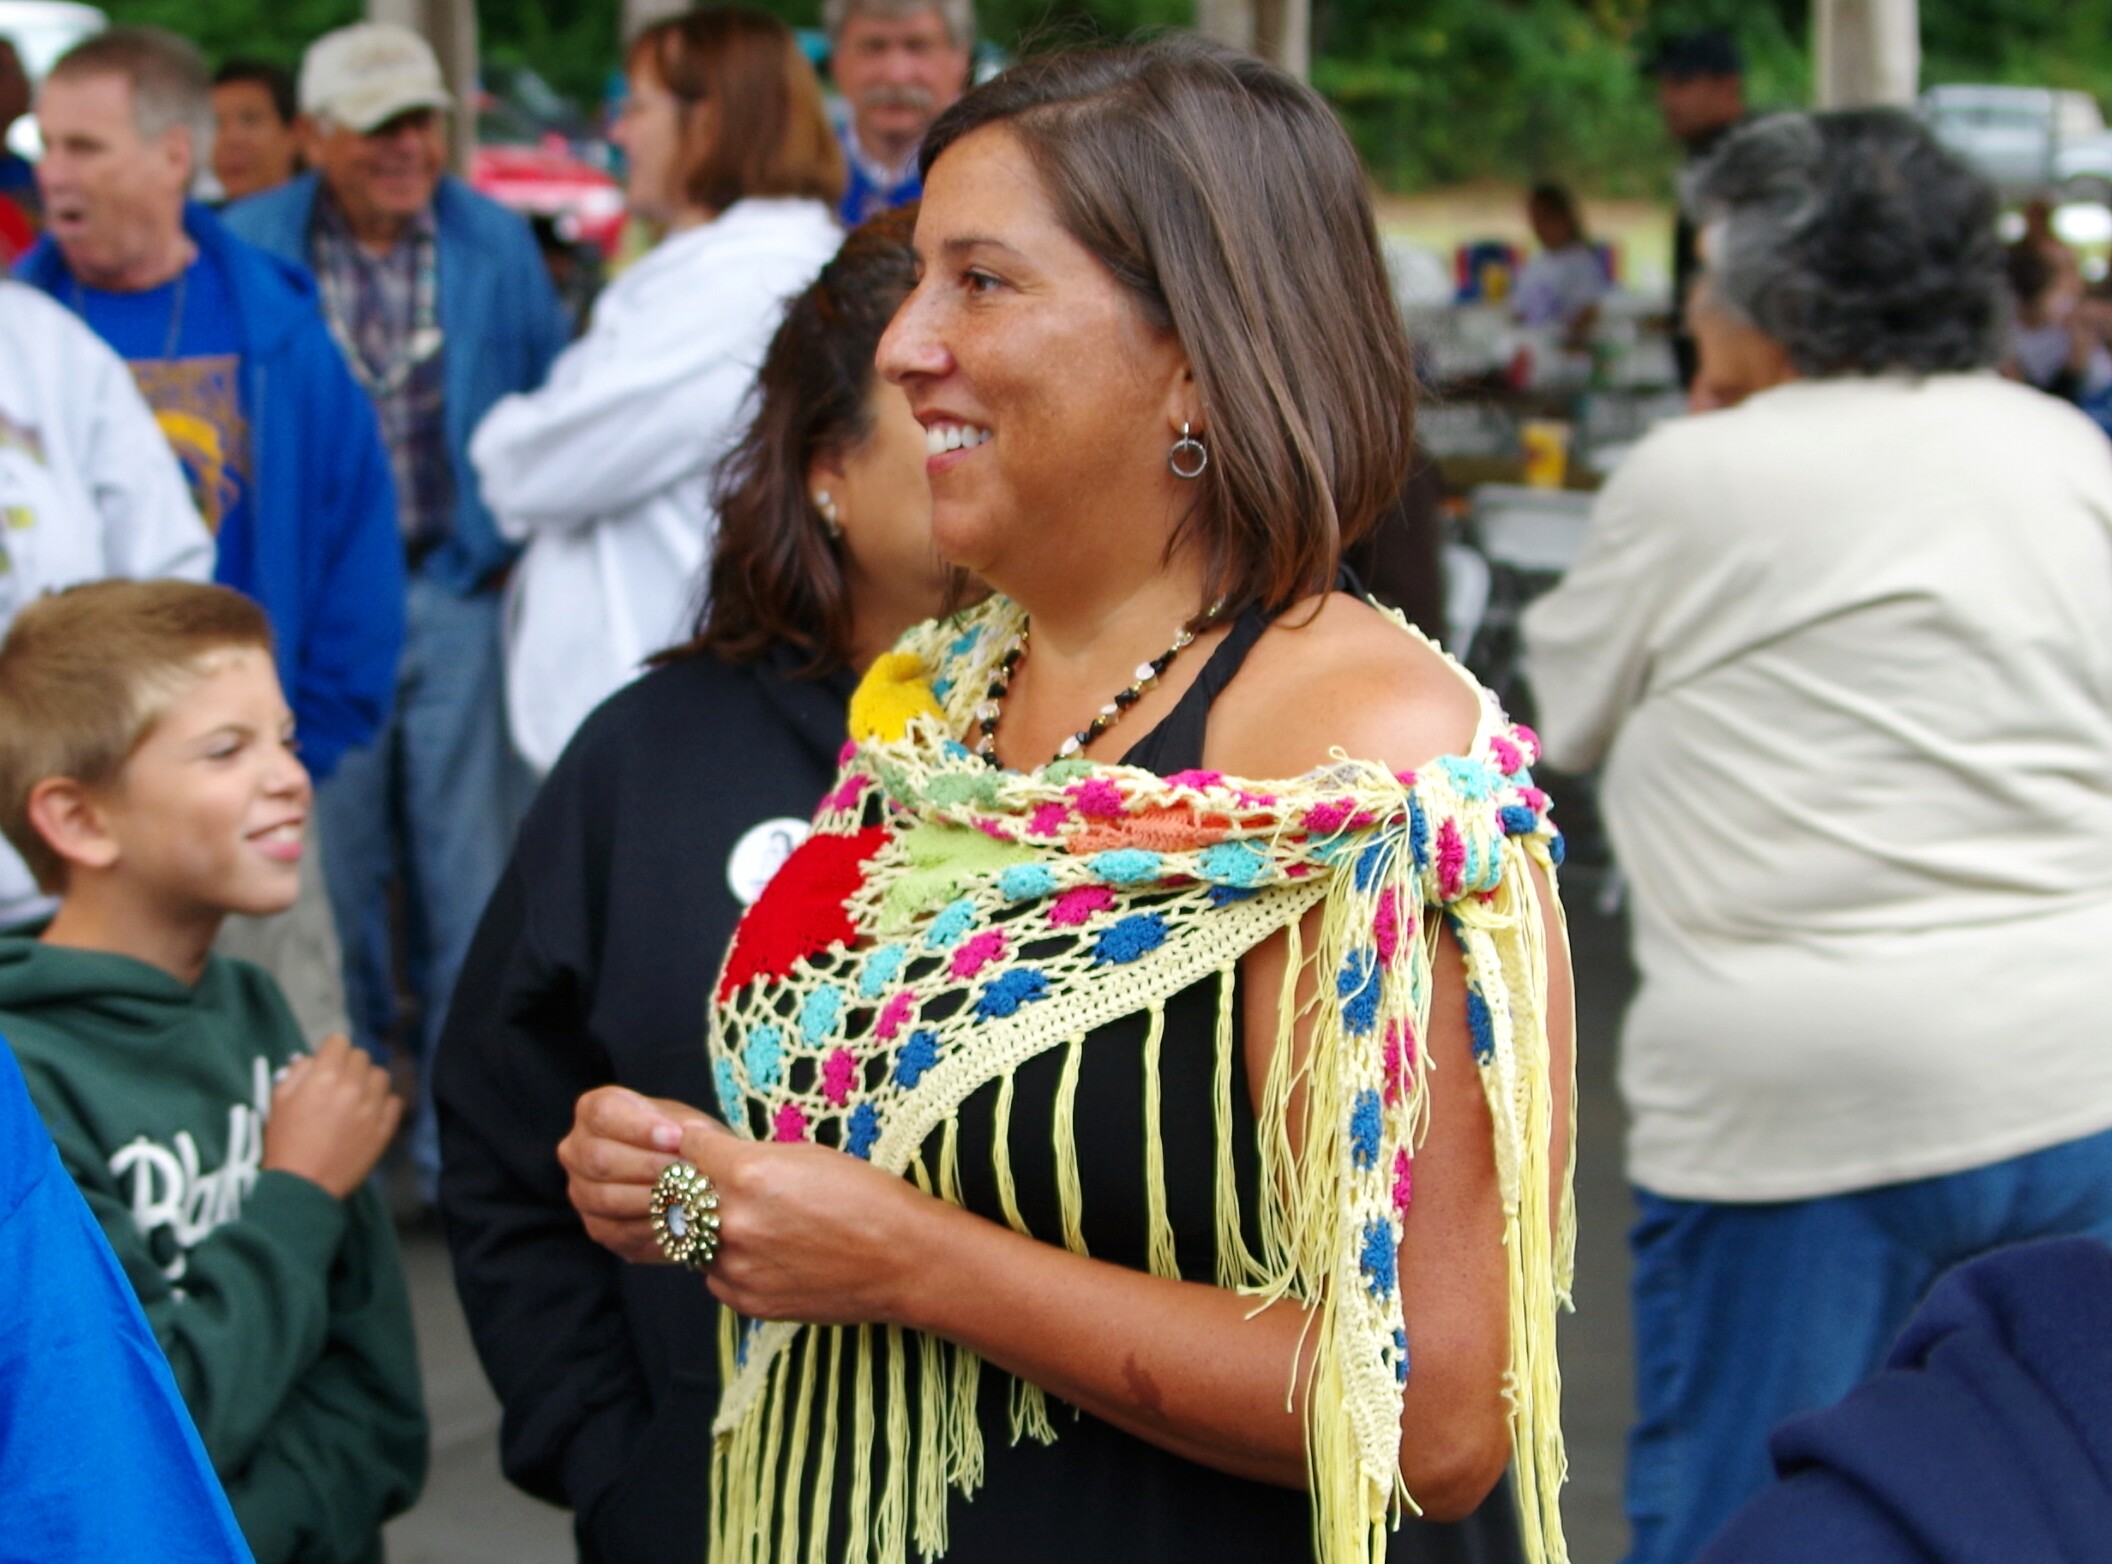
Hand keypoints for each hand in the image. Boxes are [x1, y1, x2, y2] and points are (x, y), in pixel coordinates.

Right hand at [263, 1033, 401, 1199]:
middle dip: (347, 1064)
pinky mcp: (385, 1128)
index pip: (338, 1041)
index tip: (327, 1061)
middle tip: (336, 1082)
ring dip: (367, 1081)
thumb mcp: (278, 1101)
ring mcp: (372, 1108)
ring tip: (354, 1097)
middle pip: (360, 1056)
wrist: (301, 1186)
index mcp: (323, 1078)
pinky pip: (394, 1101)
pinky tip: (367, 1113)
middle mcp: (351, 1088)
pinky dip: (382, 1103)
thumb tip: (314, 1058)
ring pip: (380, 1075)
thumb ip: (297, 1072)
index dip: (330, 1050)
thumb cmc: (285, 1143)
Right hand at [559, 1086, 716, 1262]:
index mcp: (594, 1110)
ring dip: (652, 1198)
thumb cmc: (682, 1139)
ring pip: (606, 1198)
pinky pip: (617, 1231)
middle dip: (649, 1166)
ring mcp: (581, 1191)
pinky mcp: (596, 1227)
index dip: (639, 1128)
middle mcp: (576, 1149)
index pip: (604, 1114)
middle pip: (600, 1159)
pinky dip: (651, 1225)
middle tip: (688, 1171)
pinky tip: (679, 1219)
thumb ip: (688, 1130)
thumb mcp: (688, 1123)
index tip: (676, 1138)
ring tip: (688, 1195)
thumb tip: (690, 1137)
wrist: (683, 1174)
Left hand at [680, 1117, 940, 1326]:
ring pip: (693, 1242)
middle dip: (697, 1189)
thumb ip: (750, 1156)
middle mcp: (732, 1221)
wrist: (903, 1260)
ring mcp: (737, 1267)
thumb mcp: (807, 1155)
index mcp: (748, 1173)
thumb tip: (708, 1151)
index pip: (689, 1150)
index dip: (696, 1146)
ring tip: (757, 1225)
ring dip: (711, 1231)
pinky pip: (715, 1276)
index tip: (700, 1148)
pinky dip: (731, 1263)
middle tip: (723, 1187)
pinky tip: (768, 1255)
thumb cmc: (866, 1197)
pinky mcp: (746, 1301)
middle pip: (682, 1198)